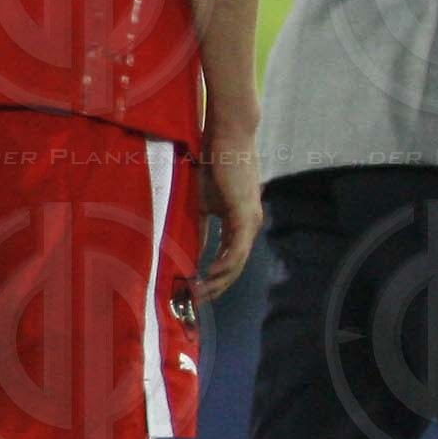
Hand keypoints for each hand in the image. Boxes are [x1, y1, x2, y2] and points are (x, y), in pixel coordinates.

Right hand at [196, 111, 261, 300]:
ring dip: (219, 281)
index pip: (230, 258)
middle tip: (196, 301)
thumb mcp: (201, 202)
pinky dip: (223, 265)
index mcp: (240, 222)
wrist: (226, 137)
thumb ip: (199, 226)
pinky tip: (209, 276)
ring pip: (237, 262)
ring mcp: (250, 221)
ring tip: (200, 293)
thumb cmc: (213, 164)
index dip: (215, 277)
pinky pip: (236, 249)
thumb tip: (187, 249)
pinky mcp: (245, 215)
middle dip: (217, 286)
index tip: (195, 290)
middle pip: (236, 266)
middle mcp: (250, 224)